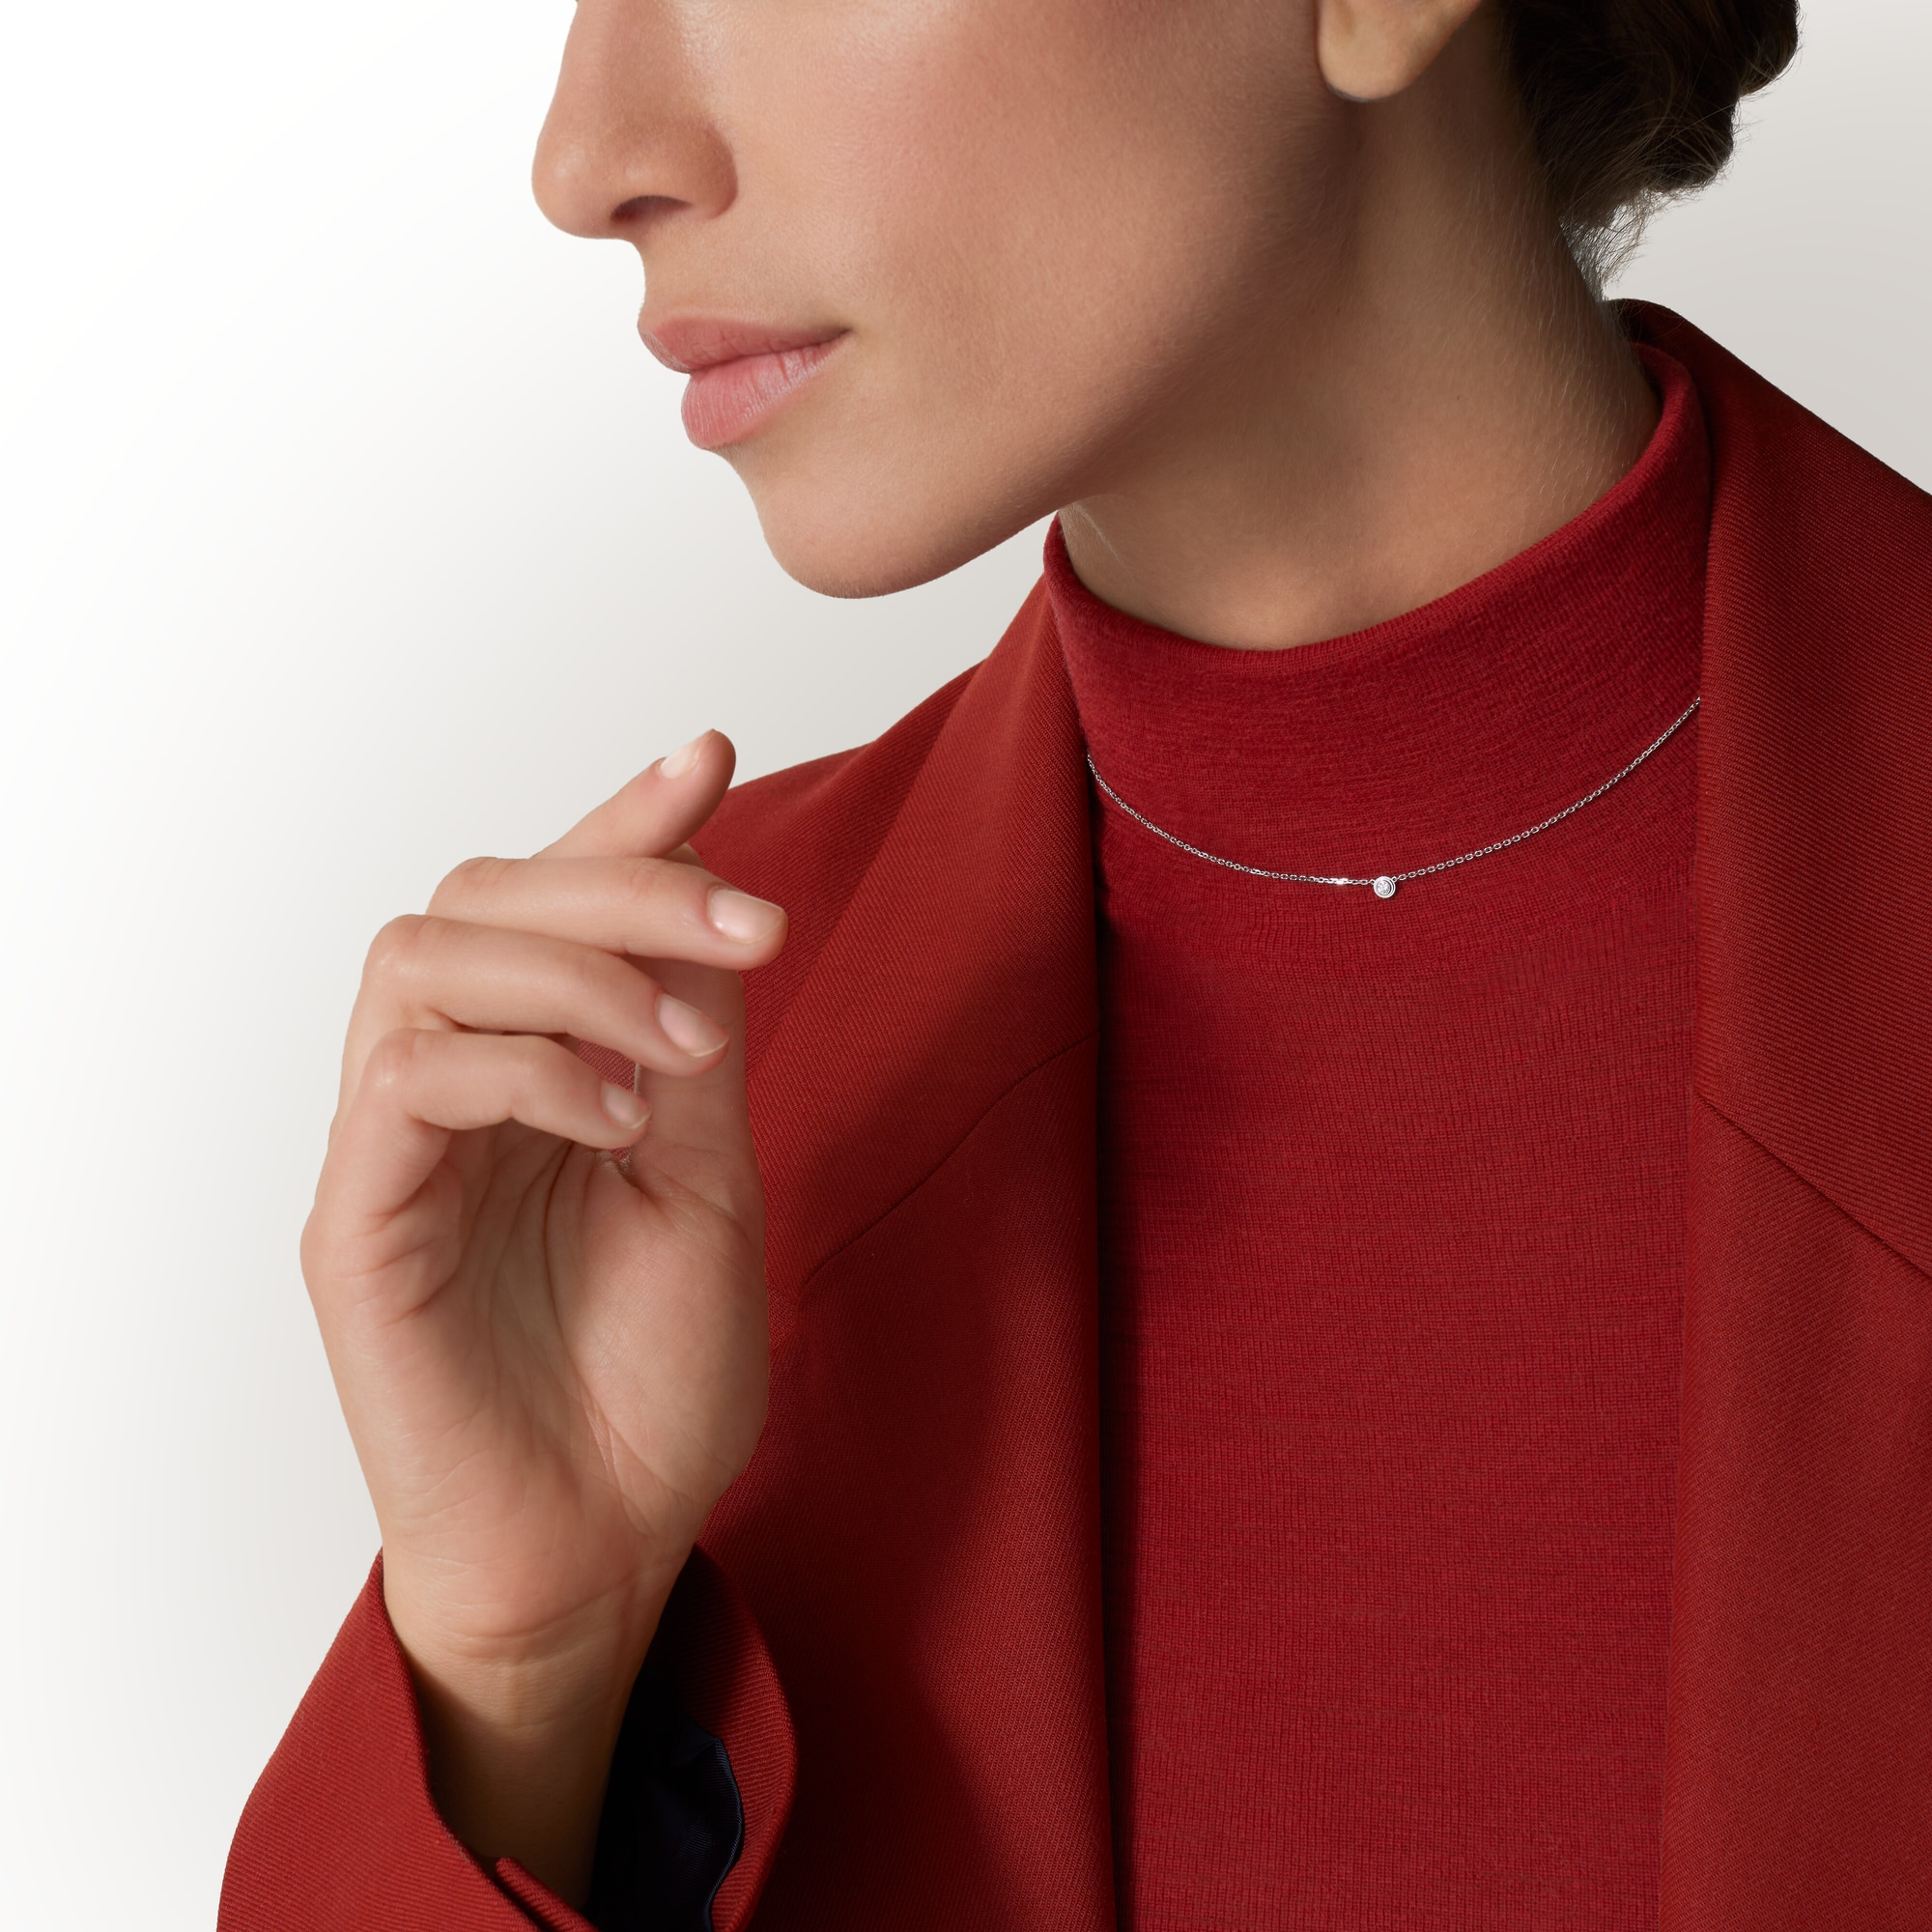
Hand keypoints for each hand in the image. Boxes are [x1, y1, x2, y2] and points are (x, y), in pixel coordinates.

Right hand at [300, 731, 784, 1902]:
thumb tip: (707, 900)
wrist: (603, 1545)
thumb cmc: (651, 1382)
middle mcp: (448, 1090)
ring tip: (686, 1046)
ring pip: (422, 960)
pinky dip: (525, 1067)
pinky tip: (619, 1116)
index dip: (623, 822)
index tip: (712, 757)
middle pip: (478, 897)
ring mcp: (390, 1152)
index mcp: (533, 1070)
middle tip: (751, 922)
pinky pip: (407, 1080)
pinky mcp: (355, 1225)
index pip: (551, 903)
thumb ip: (690, 1046)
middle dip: (621, 880)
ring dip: (575, 969)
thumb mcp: (708, 1178)